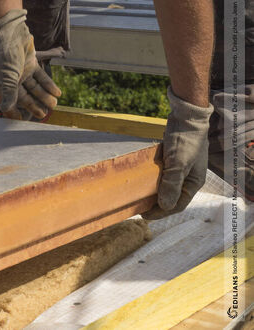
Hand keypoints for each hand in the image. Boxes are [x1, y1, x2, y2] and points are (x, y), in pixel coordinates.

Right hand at [0, 9, 60, 119]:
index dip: (15, 113)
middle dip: (34, 106)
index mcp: (2, 85)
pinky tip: (57, 92)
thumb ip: (8, 93)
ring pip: (34, 88)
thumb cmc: (5, 55)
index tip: (23, 122)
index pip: (9, 103)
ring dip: (44, 96)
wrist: (11, 32)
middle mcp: (12, 81)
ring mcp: (22, 72)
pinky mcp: (31, 64)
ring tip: (54, 105)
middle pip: (24, 97)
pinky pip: (40, 77)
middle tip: (44, 115)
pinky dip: (48, 85)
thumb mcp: (7, 76)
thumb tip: (6, 109)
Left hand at [142, 87, 213, 219]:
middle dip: (156, 205)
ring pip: (166, 187)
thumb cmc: (184, 140)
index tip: (143, 215)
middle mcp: (188, 178)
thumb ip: (172, 184)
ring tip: (139, 198)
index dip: (160, 212)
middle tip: (139, 209)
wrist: (186, 116)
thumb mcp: (178, 163)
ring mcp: (181, 169)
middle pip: (171, 198)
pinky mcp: (172, 161)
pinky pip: (162, 176)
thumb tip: (165, 206)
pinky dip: (153, 180)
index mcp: (193, 182)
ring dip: (153, 193)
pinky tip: (142, 182)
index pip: (177, 204)